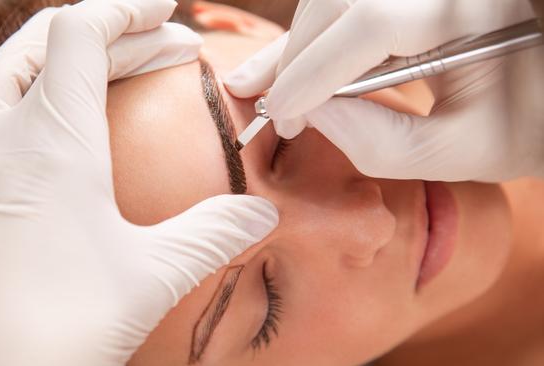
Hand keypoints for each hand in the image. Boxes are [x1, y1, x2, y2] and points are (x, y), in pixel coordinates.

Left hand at [0, 1, 277, 364]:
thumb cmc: (66, 323)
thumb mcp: (156, 272)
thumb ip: (214, 233)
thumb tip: (263, 215)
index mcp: (57, 140)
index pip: (83, 34)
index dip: (126, 12)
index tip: (168, 18)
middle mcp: (3, 140)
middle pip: (45, 48)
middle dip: (105, 33)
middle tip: (155, 46)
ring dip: (36, 55)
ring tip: (74, 51)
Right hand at [225, 0, 542, 180]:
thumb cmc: (527, 126)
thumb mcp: (463, 152)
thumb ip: (382, 143)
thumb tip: (310, 114)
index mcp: (470, 10)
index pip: (367, 28)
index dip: (310, 73)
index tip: (279, 115)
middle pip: (339, 2)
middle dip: (294, 56)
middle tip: (271, 107)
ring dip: (301, 43)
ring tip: (274, 86)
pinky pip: (354, 5)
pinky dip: (323, 35)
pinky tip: (300, 62)